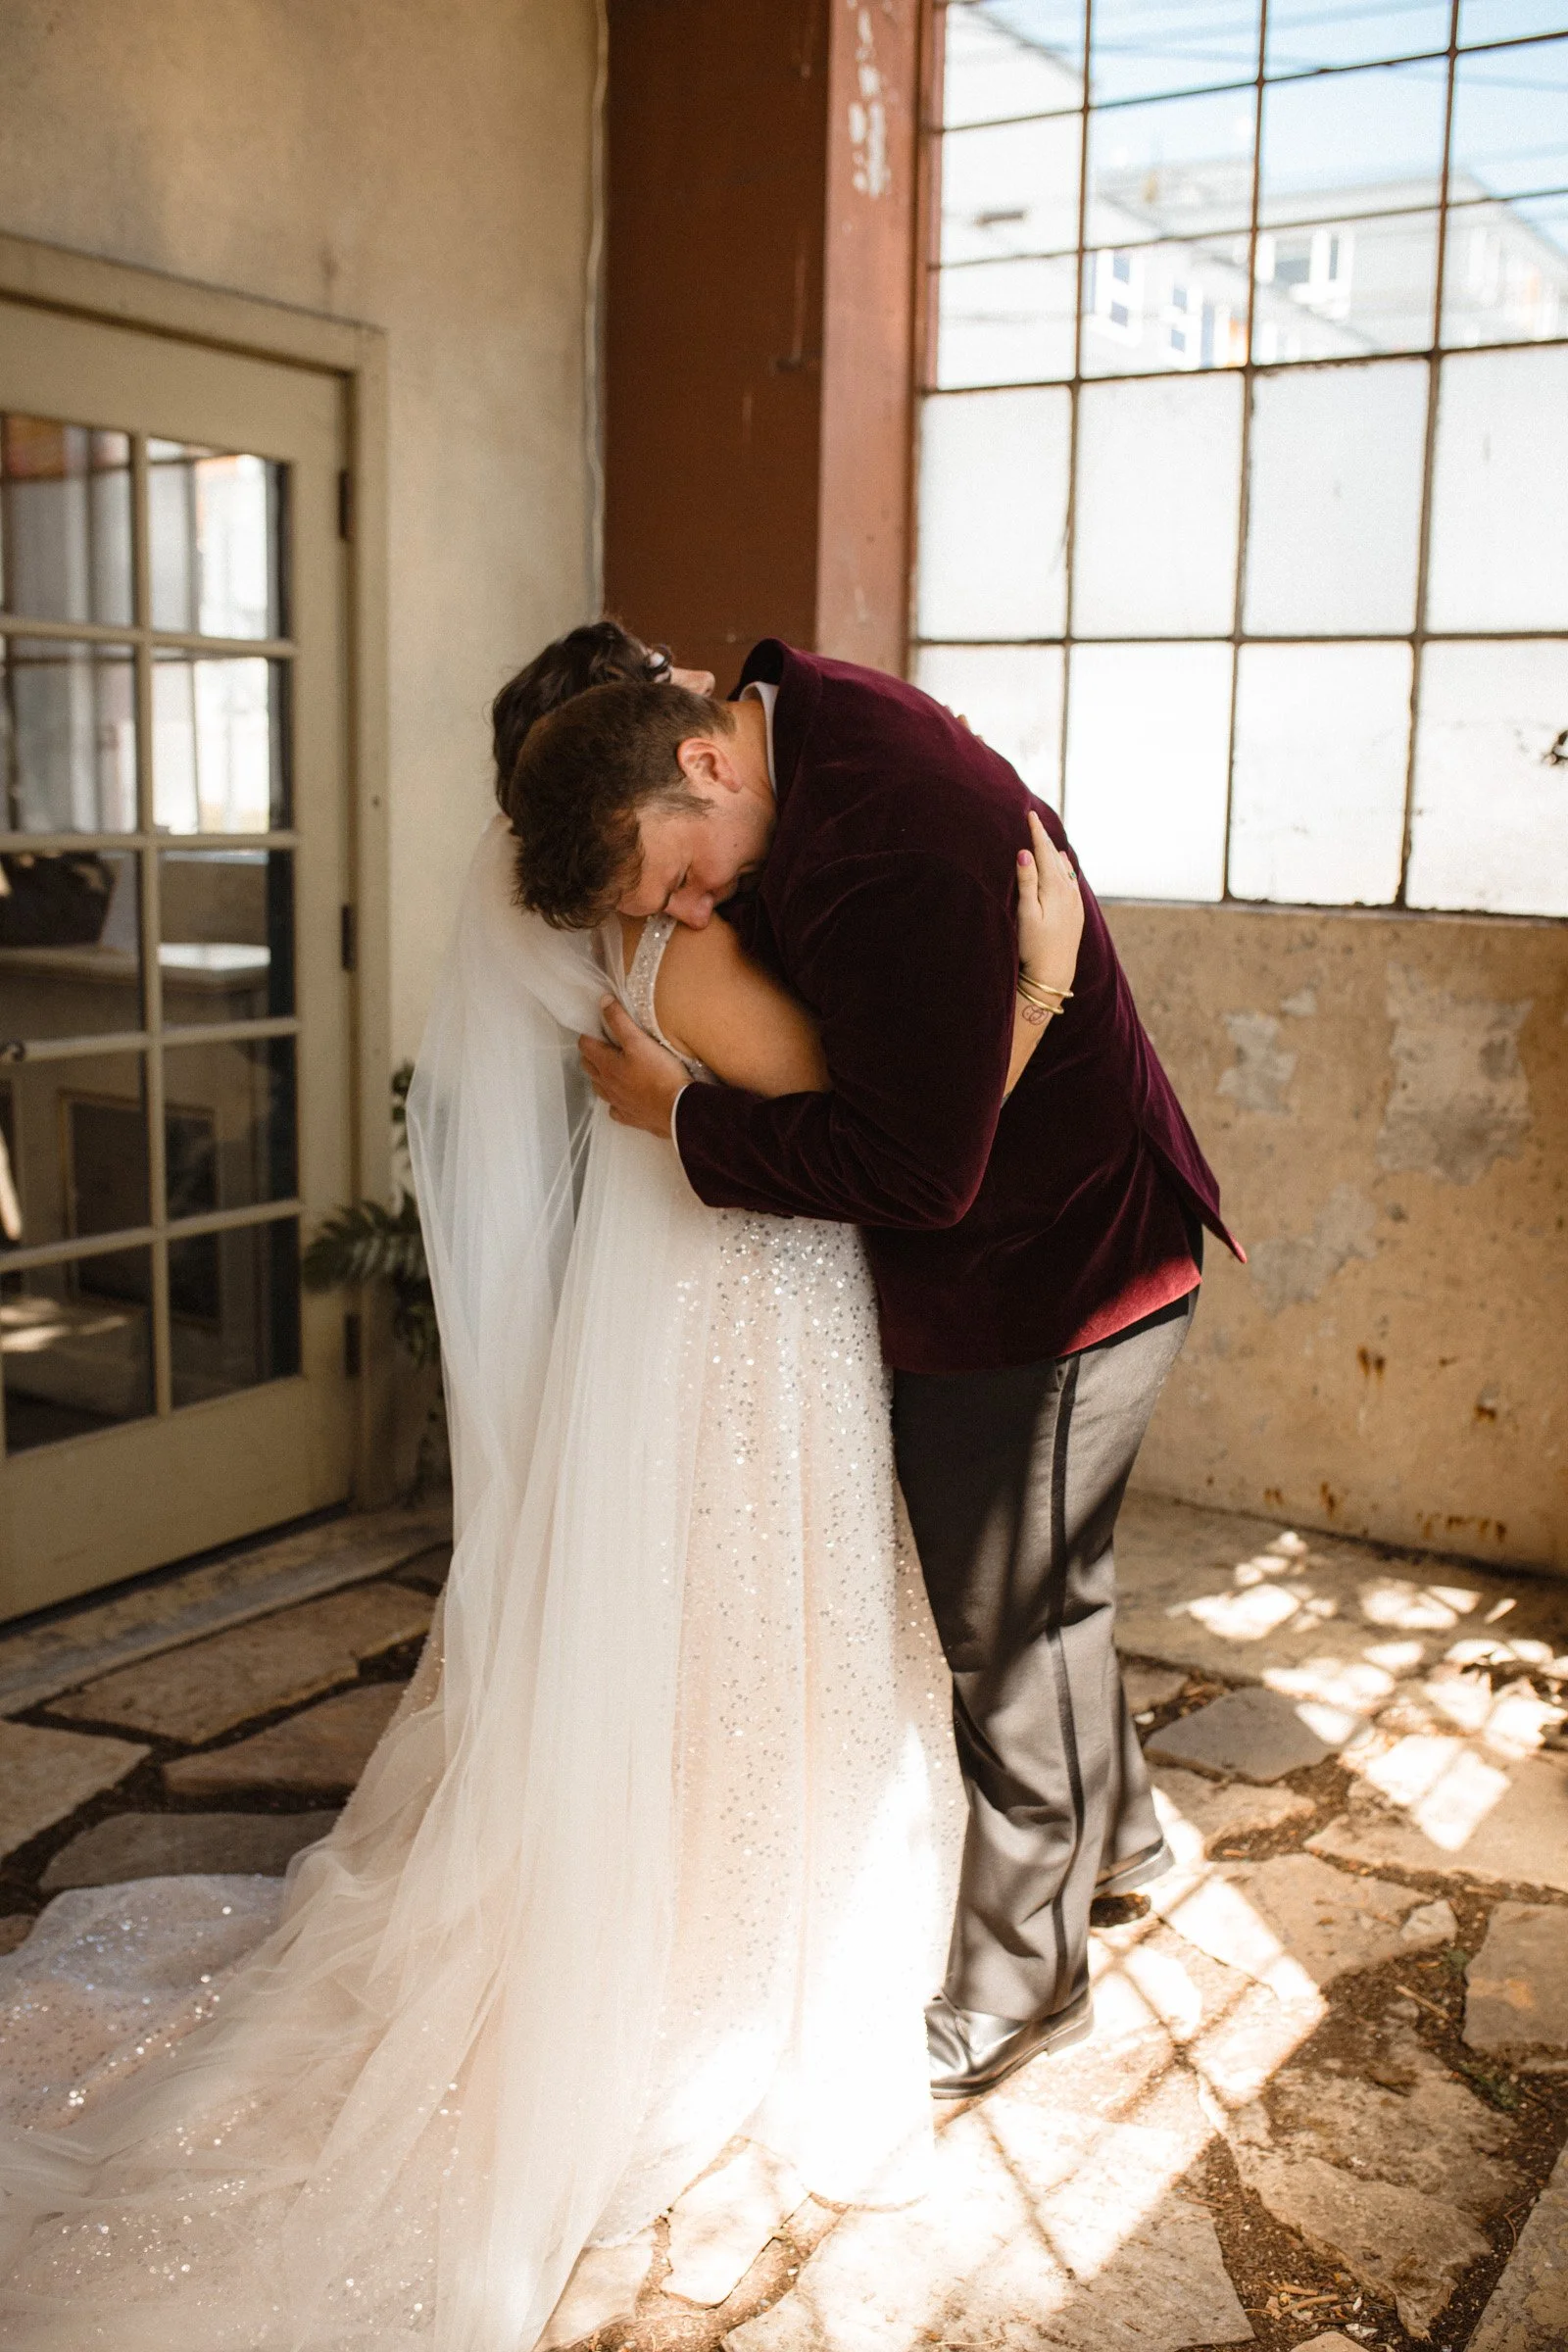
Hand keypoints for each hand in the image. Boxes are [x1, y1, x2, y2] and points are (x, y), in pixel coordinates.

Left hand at [578, 998, 688, 1135]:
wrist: (678, 1109)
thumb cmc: (660, 1074)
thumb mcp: (639, 1041)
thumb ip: (619, 1021)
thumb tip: (603, 1002)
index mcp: (606, 1065)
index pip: (585, 1045)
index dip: (589, 1034)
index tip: (599, 1028)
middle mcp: (607, 1085)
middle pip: (589, 1067)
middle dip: (593, 1054)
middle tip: (607, 1045)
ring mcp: (617, 1103)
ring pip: (600, 1088)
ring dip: (602, 1077)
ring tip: (615, 1069)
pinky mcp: (630, 1117)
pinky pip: (616, 1109)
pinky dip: (617, 1101)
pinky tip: (626, 1097)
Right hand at [1016, 810, 1081, 996]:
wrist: (1054, 975)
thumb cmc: (1033, 947)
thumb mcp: (1026, 913)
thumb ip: (1026, 881)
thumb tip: (1025, 852)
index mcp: (1055, 888)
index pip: (1043, 852)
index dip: (1036, 833)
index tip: (1029, 814)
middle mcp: (1069, 891)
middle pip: (1054, 857)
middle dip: (1044, 838)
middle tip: (1034, 820)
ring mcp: (1075, 902)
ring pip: (1065, 868)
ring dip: (1054, 852)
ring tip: (1046, 838)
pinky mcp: (1077, 912)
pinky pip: (1072, 880)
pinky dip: (1065, 867)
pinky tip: (1064, 863)